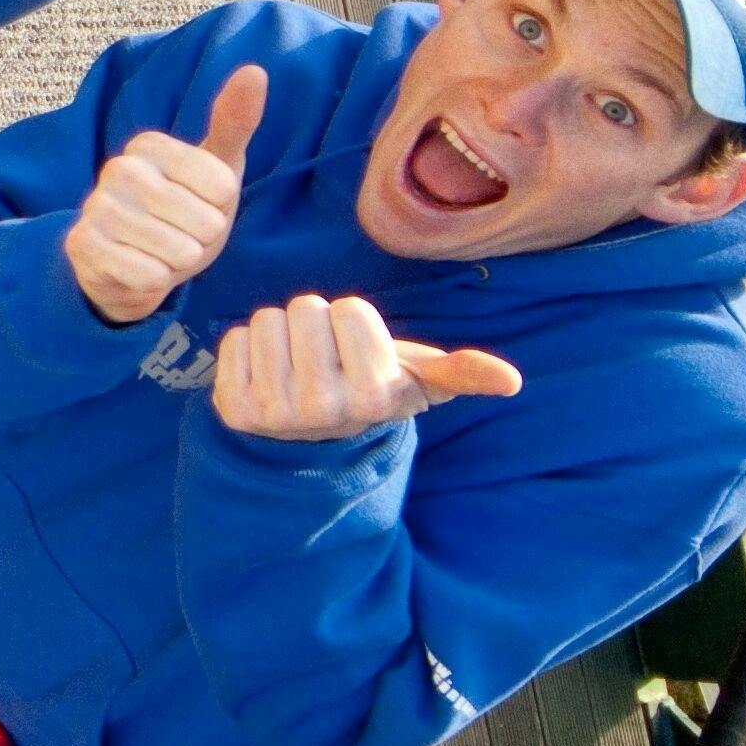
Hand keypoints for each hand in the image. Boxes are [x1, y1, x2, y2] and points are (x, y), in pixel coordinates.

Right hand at [65, 67, 265, 322]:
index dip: (222, 206)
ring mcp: (95, 207)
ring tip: (166, 253)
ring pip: (174, 249)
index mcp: (147, 145)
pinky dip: (156, 280)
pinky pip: (145, 274)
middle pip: (201, 220)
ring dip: (181, 262)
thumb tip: (255, 70)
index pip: (220, 182)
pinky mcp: (82, 246)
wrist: (132, 266)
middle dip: (204, 239)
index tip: (204, 205)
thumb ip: (234, 121)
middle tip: (185, 235)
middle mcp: (116, 169)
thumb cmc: (184, 214)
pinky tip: (144, 270)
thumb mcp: (217, 171)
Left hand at [213, 292, 523, 441]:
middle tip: (322, 357)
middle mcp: (324, 409)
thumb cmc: (368, 388)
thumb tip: (512, 380)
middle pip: (306, 308)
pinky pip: (234, 339)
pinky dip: (247, 347)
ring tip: (295, 365)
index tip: (358, 350)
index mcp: (373, 397)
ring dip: (280, 333)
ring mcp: (275, 413)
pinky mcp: (234, 409)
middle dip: (315, 323)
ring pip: (268, 319)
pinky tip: (266, 374)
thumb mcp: (417, 381)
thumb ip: (461, 372)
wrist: (309, 436)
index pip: (352, 310)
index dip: (354, 320)